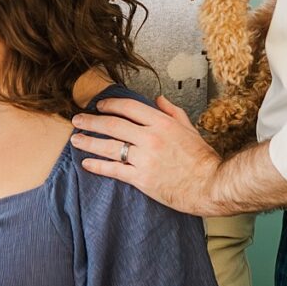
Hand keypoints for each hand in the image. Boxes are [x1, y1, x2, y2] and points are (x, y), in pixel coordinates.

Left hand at [71, 93, 221, 214]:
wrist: (211, 185)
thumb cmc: (202, 159)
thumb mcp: (189, 129)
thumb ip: (172, 112)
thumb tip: (158, 99)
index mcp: (162, 123)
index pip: (129, 107)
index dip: (110, 105)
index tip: (98, 106)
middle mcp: (151, 138)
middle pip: (113, 125)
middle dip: (91, 121)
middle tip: (77, 120)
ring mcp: (145, 159)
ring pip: (109, 146)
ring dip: (89, 141)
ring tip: (75, 140)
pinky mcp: (142, 179)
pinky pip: (114, 170)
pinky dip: (98, 165)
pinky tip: (86, 163)